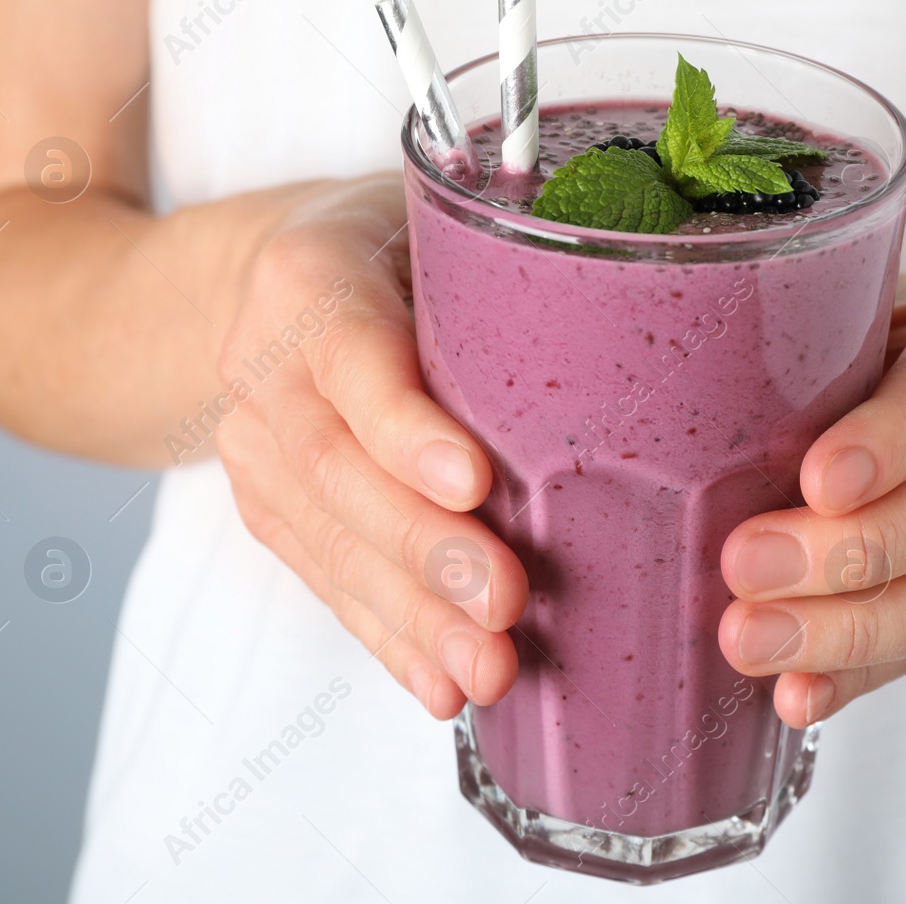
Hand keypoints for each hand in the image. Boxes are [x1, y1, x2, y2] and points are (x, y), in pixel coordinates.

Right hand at [215, 173, 526, 718]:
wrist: (276, 285)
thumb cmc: (394, 248)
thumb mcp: (440, 223)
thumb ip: (502, 261)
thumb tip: (649, 303)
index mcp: (310, 278)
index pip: (349, 355)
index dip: (405, 427)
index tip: (475, 484)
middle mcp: (266, 366)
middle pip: (336, 469)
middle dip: (425, 550)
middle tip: (505, 606)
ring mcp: (256, 447)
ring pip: (328, 541)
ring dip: (412, 617)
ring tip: (487, 669)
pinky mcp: (269, 510)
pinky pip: (327, 580)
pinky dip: (389, 638)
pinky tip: (439, 682)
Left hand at [717, 272, 905, 727]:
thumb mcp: (883, 310)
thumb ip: (826, 351)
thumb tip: (701, 421)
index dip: (894, 438)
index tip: (816, 480)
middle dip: (852, 549)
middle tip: (746, 567)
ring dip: (850, 631)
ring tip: (751, 640)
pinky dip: (864, 675)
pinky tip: (797, 692)